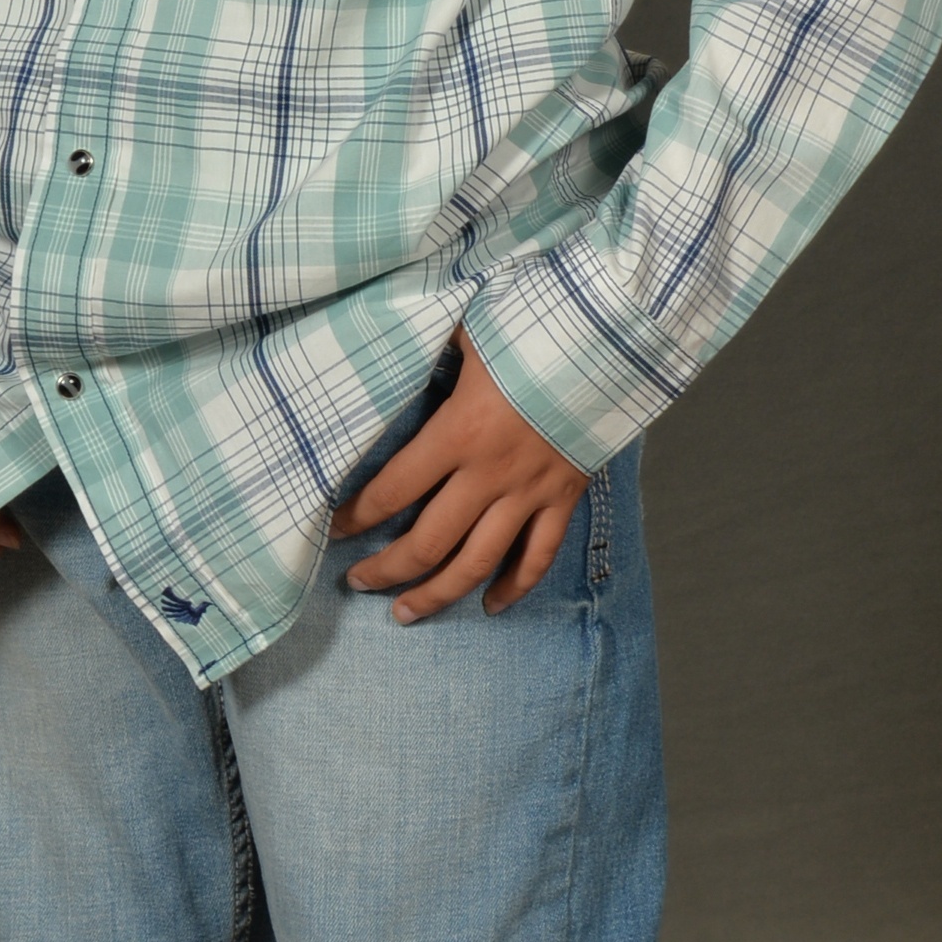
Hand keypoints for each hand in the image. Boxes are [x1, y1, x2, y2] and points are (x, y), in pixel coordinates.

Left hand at [331, 330, 589, 622]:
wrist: (608, 342)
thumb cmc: (531, 328)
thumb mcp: (467, 330)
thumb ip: (428, 345)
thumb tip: (392, 338)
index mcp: (458, 432)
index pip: (393, 489)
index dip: (357, 516)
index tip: (333, 528)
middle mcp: (489, 473)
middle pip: (428, 541)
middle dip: (386, 569)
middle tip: (356, 582)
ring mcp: (529, 491)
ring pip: (478, 562)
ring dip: (438, 593)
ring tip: (404, 613)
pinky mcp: (563, 497)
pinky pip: (538, 555)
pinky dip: (515, 586)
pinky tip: (490, 605)